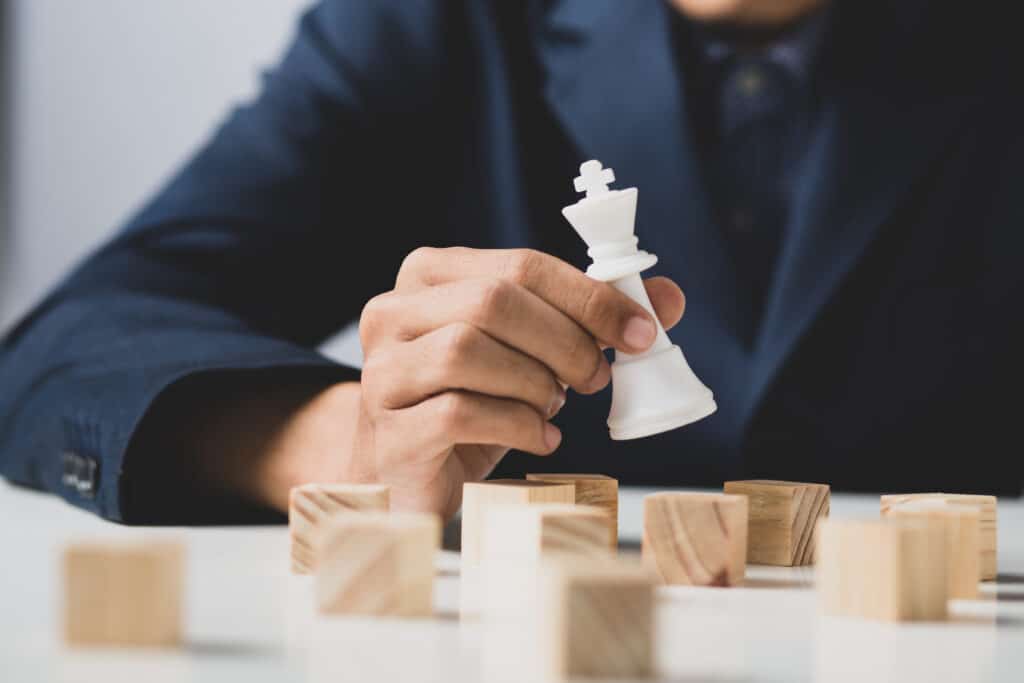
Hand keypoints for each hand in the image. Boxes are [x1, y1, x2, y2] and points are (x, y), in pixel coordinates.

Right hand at [344, 247, 685, 518]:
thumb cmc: (473, 401)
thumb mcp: (529, 352)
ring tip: (551, 406)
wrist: (411, 472)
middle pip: (493, 302)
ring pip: (469, 352)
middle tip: (596, 377)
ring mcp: (381, 371)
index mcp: (428, 275)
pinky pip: (460, 412)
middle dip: (565, 340)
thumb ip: (589, 319)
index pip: (520, 265)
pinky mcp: (389, 429)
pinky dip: (517, 425)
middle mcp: (392, 312)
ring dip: (535, 384)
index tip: (640, 330)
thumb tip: (667, 299)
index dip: (588, 295)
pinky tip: (540, 437)